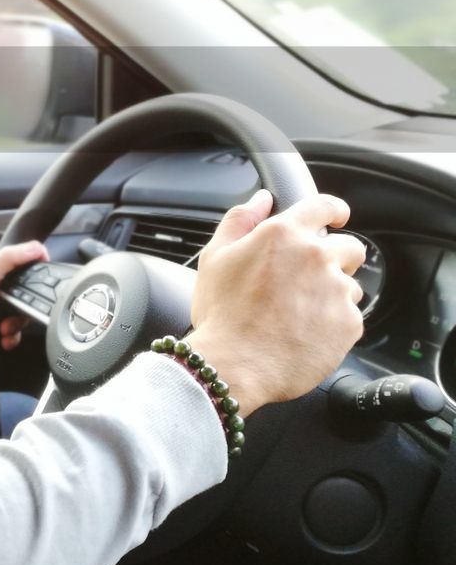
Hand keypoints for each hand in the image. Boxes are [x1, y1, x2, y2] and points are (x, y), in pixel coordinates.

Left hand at [0, 241, 47, 374]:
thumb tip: (33, 247)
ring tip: (3, 327)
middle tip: (15, 307)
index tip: (44, 264)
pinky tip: (1, 337)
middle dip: (21, 301)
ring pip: (19, 309)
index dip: (29, 257)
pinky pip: (13, 328)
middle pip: (20, 285)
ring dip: (14, 322)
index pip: (11, 253)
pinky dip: (10, 335)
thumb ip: (8, 259)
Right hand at [187, 188, 365, 417]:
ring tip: (300, 313)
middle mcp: (316, 256)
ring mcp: (337, 290)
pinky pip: (350, 316)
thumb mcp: (215, 257)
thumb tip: (262, 200)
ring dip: (332, 293)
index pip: (325, 206)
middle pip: (349, 246)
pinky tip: (305, 332)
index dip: (334, 210)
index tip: (336, 219)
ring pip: (350, 284)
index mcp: (283, 234)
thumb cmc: (222, 313)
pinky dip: (333, 322)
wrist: (235, 364)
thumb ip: (240, 220)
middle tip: (306, 279)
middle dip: (334, 257)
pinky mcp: (350, 322)